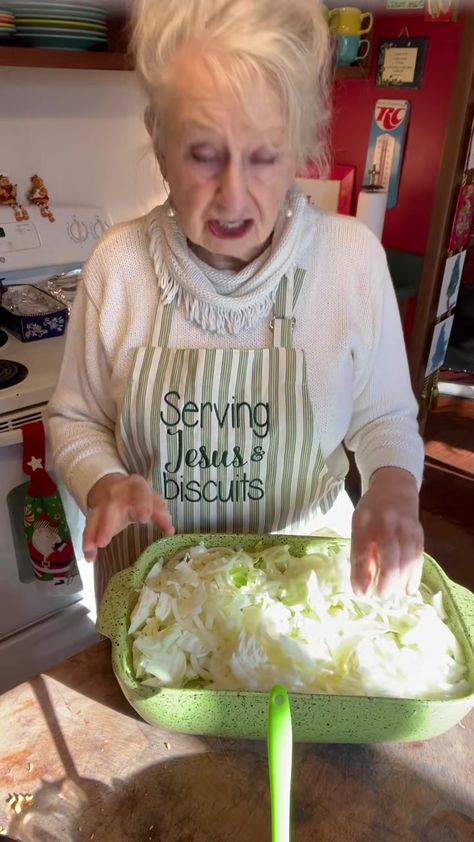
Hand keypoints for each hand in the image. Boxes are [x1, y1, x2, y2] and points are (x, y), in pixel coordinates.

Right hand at [83, 473, 174, 561]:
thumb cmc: (136, 497)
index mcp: (136, 487)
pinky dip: (88, 541)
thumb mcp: (150, 501)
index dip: (143, 505)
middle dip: (112, 521)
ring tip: (98, 545)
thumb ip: (160, 514)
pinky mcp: (93, 513)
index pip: (141, 495)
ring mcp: (103, 503)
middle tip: (110, 537)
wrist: (109, 484)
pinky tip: (89, 556)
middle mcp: (117, 493)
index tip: (144, 518)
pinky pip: (89, 527)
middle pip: (113, 506)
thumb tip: (170, 531)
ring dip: (98, 531)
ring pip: (98, 516)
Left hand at [350, 467, 423, 597]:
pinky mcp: (419, 532)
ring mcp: (406, 527)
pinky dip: (415, 575)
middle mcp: (387, 522)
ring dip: (401, 580)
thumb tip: (362, 587)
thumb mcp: (358, 525)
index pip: (363, 550)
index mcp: (365, 520)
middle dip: (386, 579)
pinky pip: (418, 557)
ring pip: (407, 557)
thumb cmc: (372, 511)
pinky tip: (409, 589)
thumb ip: (360, 553)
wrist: (395, 487)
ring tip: (393, 595)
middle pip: (390, 555)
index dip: (361, 574)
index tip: (360, 593)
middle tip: (380, 596)